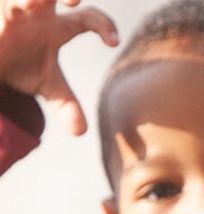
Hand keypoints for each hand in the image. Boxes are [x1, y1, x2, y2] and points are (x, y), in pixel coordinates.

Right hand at [0, 0, 117, 134]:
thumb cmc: (19, 63)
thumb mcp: (45, 84)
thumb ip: (66, 105)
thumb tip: (81, 131)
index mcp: (58, 27)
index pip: (89, 19)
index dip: (104, 26)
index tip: (113, 43)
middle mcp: (38, 10)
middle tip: (72, 3)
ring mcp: (13, 4)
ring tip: (31, 5)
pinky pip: (2, 1)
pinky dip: (6, 5)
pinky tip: (11, 12)